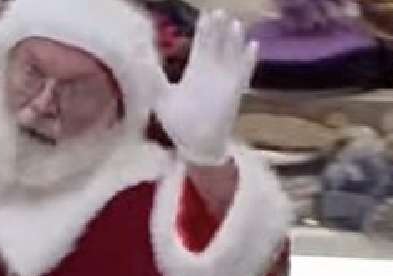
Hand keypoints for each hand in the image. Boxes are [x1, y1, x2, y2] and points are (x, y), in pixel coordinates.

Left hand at [155, 10, 257, 166]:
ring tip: (235, 25)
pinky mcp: (235, 92)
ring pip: (231, 55)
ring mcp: (225, 81)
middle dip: (219, 29)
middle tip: (221, 12)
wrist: (196, 145)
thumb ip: (154, 81)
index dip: (204, 30)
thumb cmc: (179, 124)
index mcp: (195, 72)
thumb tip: (139, 68)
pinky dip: (248, 61)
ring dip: (234, 41)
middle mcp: (212, 73)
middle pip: (217, 45)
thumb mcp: (162, 100)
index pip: (201, 45)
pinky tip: (253, 46)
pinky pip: (244, 73)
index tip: (206, 14)